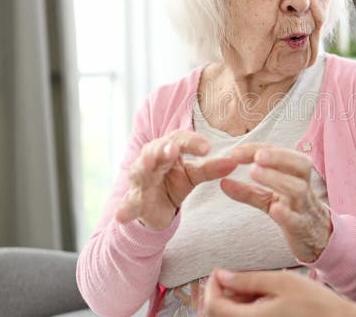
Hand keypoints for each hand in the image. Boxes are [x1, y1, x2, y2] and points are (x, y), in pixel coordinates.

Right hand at [115, 130, 237, 230]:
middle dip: (163, 149)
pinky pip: (128, 205)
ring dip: (144, 166)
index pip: (178, 140)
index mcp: (167, 150)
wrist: (155, 208)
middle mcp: (150, 161)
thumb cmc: (174, 182)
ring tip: (149, 164)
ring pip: (139, 171)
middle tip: (172, 149)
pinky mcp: (134, 202)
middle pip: (155, 150)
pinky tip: (121, 216)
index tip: (207, 148)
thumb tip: (235, 162)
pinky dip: (125, 209)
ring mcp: (140, 181)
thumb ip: (212, 168)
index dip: (192, 142)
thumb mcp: (194, 175)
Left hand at [203, 269, 355, 316]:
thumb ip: (248, 279)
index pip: (213, 306)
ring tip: (258, 285)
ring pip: (234, 316)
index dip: (211, 286)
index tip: (220, 270)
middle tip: (241, 276)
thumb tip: (222, 275)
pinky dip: (249, 308)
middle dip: (224, 293)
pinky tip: (265, 297)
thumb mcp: (281, 282)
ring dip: (237, 301)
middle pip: (221, 313)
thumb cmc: (314, 303)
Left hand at [221, 143, 331, 261]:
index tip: (234, 153)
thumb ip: (248, 191)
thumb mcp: (270, 200)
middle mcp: (303, 187)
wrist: (319, 239)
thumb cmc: (294, 213)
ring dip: (277, 178)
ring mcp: (304, 208)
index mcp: (296, 175)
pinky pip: (297, 220)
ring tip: (254, 172)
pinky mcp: (302, 229)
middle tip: (255, 155)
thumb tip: (222, 182)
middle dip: (277, 157)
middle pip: (299, 165)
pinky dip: (286, 214)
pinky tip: (275, 209)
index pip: (280, 155)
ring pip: (298, 189)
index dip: (258, 150)